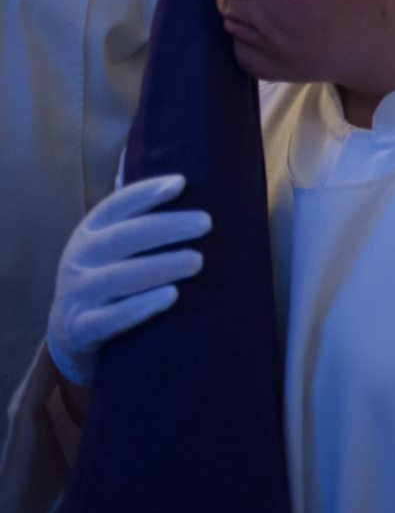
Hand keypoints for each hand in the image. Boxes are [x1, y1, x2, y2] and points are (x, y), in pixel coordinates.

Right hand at [49, 174, 211, 385]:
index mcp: (89, 232)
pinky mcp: (82, 327)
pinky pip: (112, 318)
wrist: (70, 330)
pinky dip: (142, 307)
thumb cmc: (108, 276)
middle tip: (206, 222)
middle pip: (124, 238)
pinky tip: (172, 296)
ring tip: (197, 260)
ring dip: (161, 266)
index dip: (146, 193)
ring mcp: (79, 293)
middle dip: (167, 227)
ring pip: (121, 277)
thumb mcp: (111, 245)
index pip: (116, 206)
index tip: (181, 182)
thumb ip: (138, 220)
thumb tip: (183, 182)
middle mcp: (80, 258)